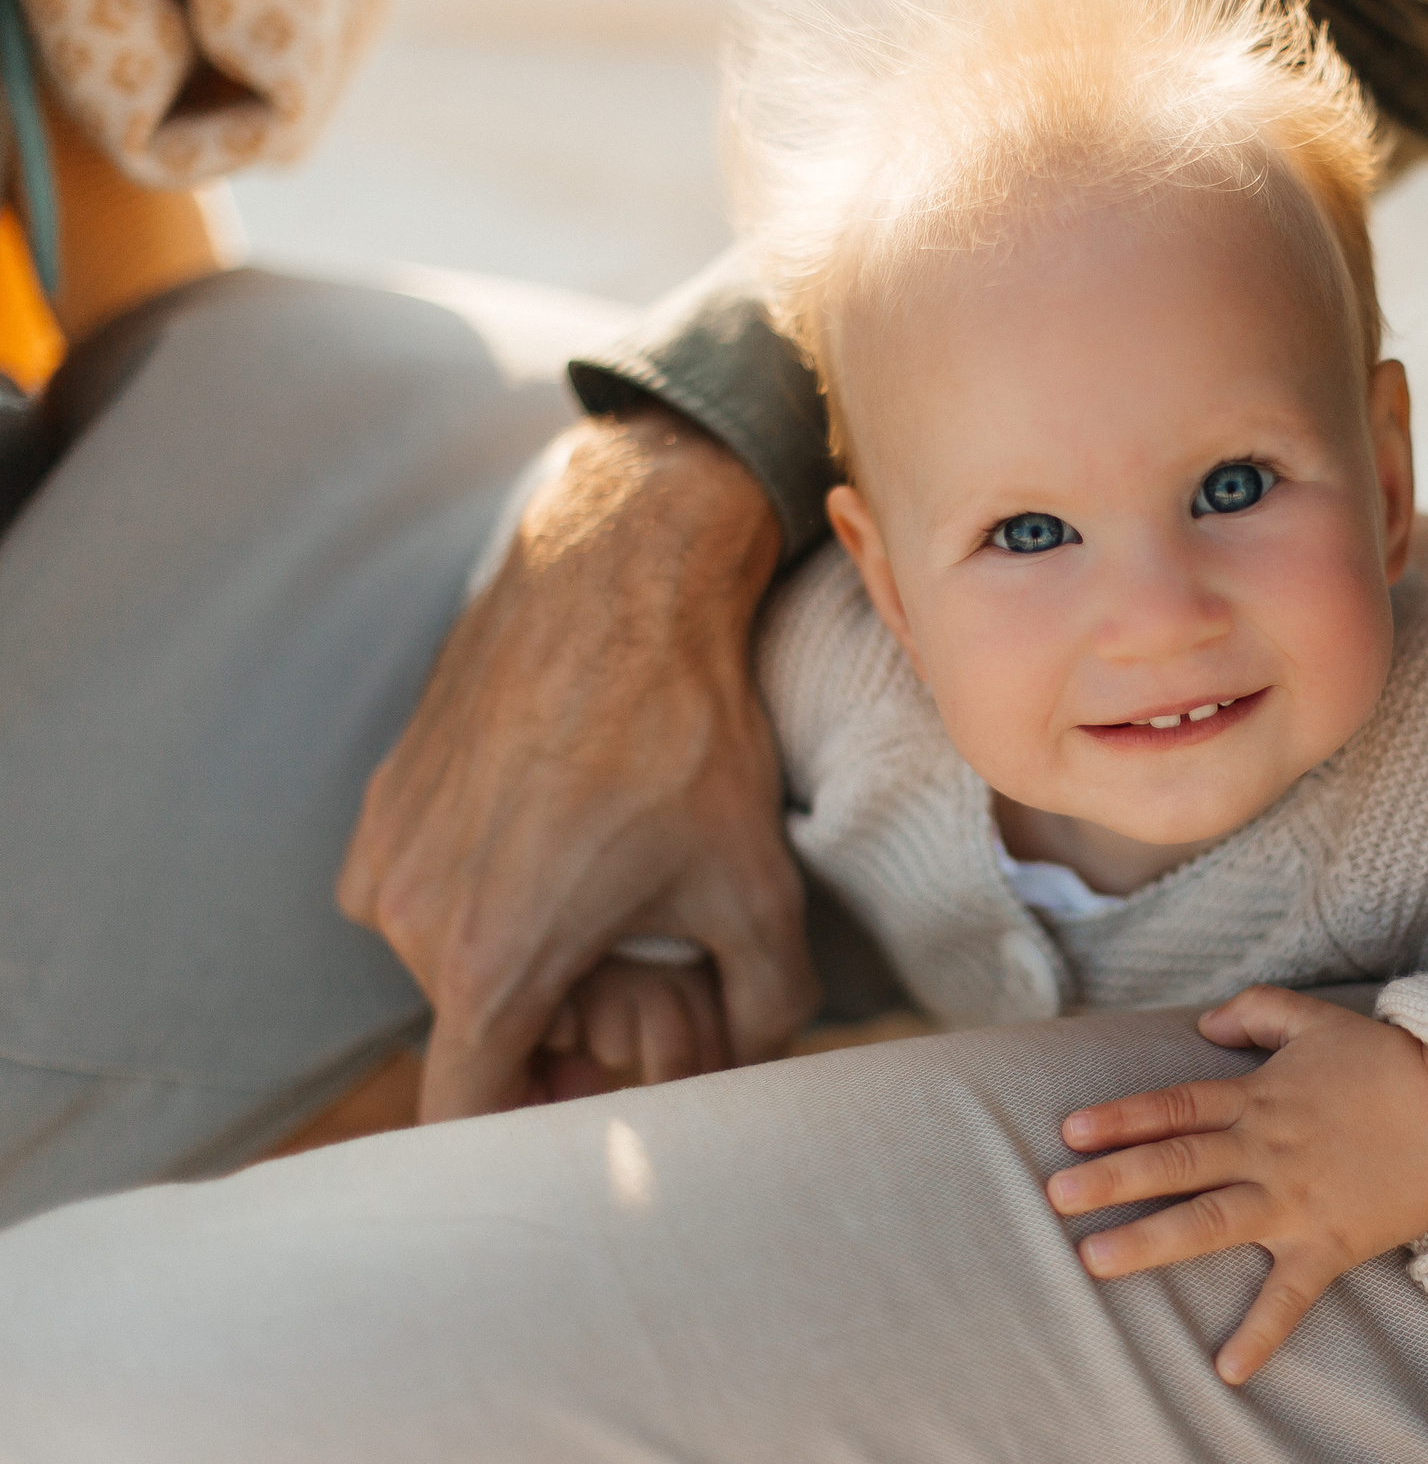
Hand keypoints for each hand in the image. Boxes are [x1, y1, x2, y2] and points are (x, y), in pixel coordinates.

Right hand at [338, 404, 818, 1121]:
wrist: (618, 580)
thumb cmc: (689, 735)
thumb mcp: (758, 885)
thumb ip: (764, 1009)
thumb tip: (748, 1065)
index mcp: (490, 963)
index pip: (468, 1117)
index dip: (532, 1128)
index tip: (589, 1101)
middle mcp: (409, 919)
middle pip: (478, 1031)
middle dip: (560, 1021)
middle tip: (643, 963)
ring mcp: (382, 854)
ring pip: (450, 956)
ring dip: (521, 947)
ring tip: (603, 877)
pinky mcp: (383, 798)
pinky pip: (428, 886)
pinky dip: (487, 884)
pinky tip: (561, 828)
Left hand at [1046, 986, 1427, 1383]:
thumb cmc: (1391, 1064)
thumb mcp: (1318, 1020)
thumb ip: (1257, 1012)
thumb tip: (1203, 1025)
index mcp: (1259, 1097)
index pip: (1176, 1106)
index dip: (1122, 1117)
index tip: (1071, 1131)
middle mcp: (1265, 1149)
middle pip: (1176, 1163)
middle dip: (1112, 1180)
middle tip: (1055, 1196)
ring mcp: (1294, 1201)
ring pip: (1209, 1222)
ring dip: (1151, 1244)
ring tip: (1095, 1262)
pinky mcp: (1329, 1244)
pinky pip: (1290, 1296)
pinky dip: (1260, 1333)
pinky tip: (1226, 1369)